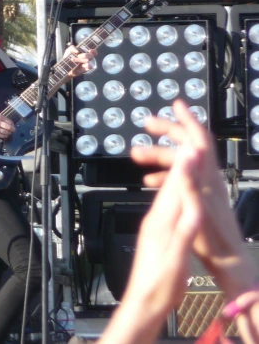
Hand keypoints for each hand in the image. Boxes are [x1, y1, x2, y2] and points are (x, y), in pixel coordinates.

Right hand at [0, 111, 14, 138]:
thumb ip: (0, 118)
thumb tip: (7, 122)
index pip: (9, 121)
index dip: (12, 124)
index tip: (13, 125)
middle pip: (8, 127)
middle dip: (12, 129)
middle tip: (13, 130)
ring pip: (5, 132)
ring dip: (9, 133)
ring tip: (9, 133)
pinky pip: (1, 136)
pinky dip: (4, 136)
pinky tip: (5, 135)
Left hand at [62, 45, 95, 78]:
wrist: (64, 66)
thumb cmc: (68, 57)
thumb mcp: (69, 50)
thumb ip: (72, 48)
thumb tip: (77, 51)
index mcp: (85, 53)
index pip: (93, 52)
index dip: (93, 51)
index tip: (89, 50)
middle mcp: (87, 58)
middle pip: (91, 56)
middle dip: (85, 55)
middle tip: (78, 56)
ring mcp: (86, 64)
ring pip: (88, 61)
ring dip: (82, 60)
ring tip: (73, 60)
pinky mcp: (85, 70)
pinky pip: (89, 68)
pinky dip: (88, 66)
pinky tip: (84, 65)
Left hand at [98, 149, 201, 343]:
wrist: (142, 304)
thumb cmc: (159, 286)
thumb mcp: (175, 261)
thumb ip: (183, 234)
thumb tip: (194, 211)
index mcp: (161, 224)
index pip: (176, 189)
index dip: (186, 167)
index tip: (194, 146)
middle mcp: (155, 221)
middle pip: (170, 187)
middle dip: (180, 164)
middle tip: (190, 143)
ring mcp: (154, 227)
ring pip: (167, 195)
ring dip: (176, 177)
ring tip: (183, 161)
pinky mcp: (156, 235)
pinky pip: (166, 207)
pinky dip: (174, 195)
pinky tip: (175, 195)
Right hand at [131, 100, 257, 299]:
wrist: (227, 259)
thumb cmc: (212, 238)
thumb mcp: (196, 206)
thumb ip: (189, 179)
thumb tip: (185, 152)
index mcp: (206, 176)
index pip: (198, 139)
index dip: (187, 119)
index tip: (176, 104)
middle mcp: (206, 177)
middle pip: (186, 146)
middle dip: (167, 132)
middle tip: (147, 125)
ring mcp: (203, 187)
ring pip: (180, 162)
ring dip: (159, 156)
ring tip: (137, 157)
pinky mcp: (199, 198)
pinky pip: (179, 178)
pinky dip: (164, 175)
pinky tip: (151, 181)